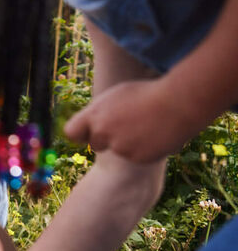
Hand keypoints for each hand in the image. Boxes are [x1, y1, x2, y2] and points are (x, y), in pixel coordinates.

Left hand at [64, 78, 197, 163]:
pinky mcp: (137, 158)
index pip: (72, 132)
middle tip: (126, 126)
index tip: (89, 131)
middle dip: (107, 139)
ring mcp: (120, 147)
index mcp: (95, 114)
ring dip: (129, 143)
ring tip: (148, 125)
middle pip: (96, 144)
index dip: (81, 133)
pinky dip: (145, 149)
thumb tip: (92, 123)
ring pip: (119, 150)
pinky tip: (158, 135)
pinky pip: (137, 156)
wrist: (179, 102)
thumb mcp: (117, 96)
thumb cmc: (149, 93)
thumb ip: (101, 112)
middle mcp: (103, 132)